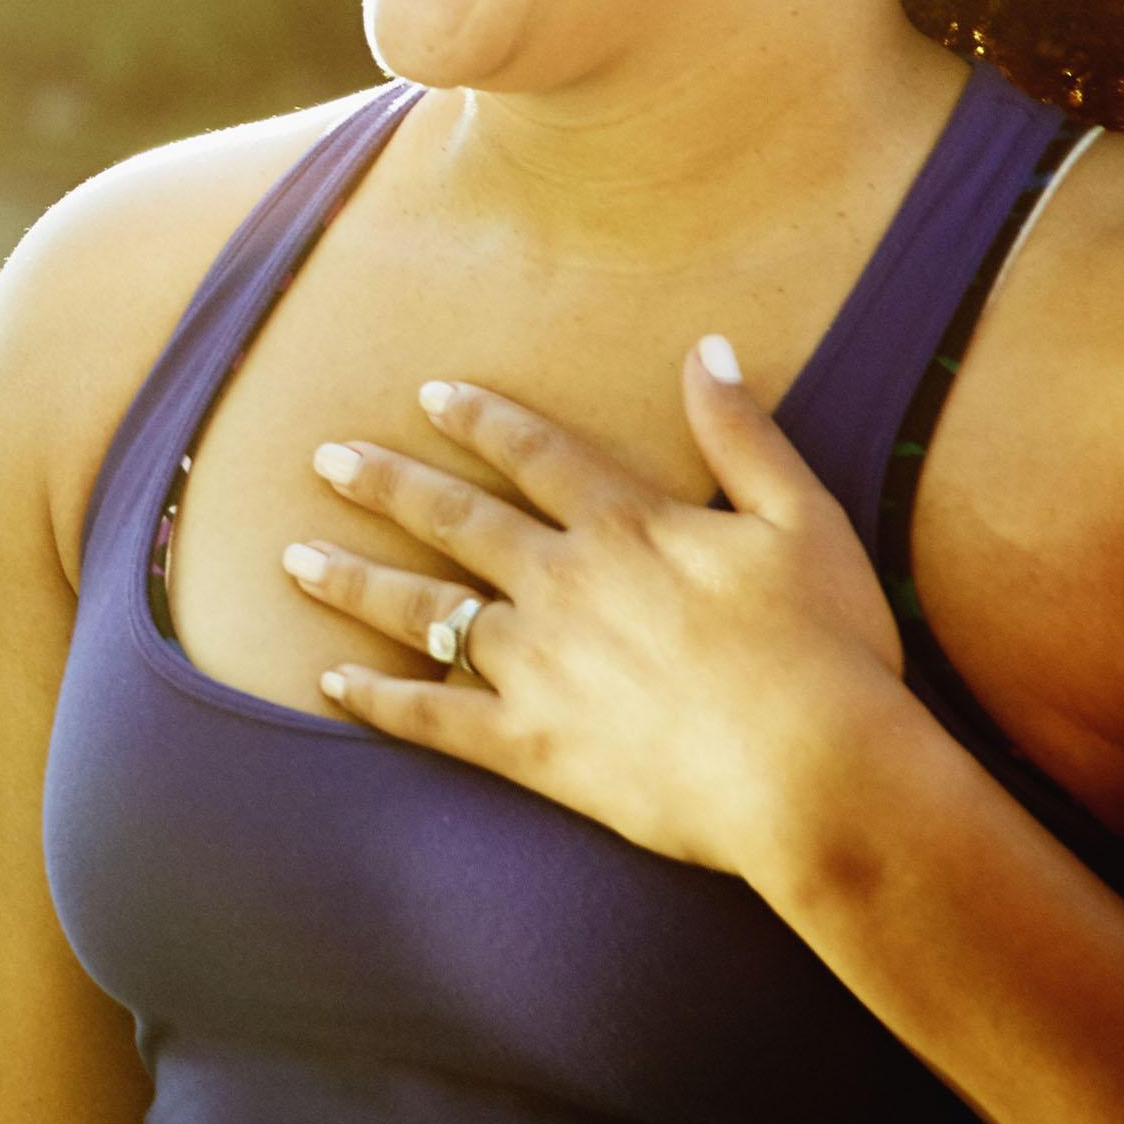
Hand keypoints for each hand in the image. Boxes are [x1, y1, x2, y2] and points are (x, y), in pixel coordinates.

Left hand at [288, 337, 917, 876]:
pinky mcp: (529, 745)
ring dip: (354, 580)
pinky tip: (328, 684)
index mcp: (626, 526)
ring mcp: (536, 665)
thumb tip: (708, 347)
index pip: (534, 453)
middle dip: (385, 484)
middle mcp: (562, 583)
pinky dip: (377, 699)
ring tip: (293, 559)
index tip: (428, 394)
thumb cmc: (829, 650)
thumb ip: (745, 434)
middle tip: (323, 458)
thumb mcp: (804, 522)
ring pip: (423, 609)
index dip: (478, 419)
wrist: (821, 776)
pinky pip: (432, 716)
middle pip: (454, 520)